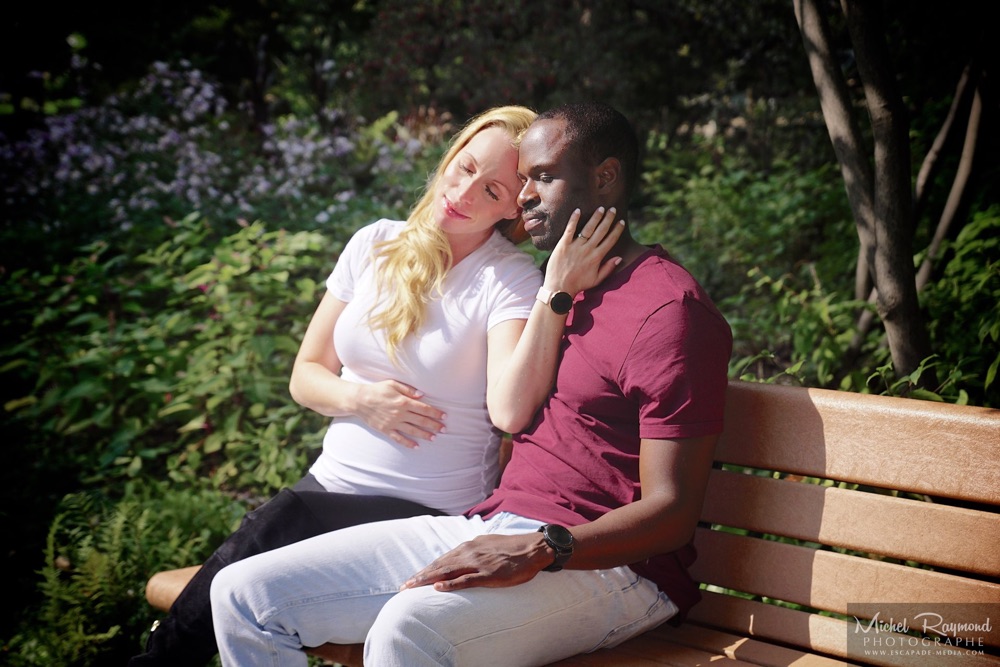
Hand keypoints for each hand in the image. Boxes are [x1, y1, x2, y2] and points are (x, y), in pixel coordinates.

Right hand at [354, 380, 444, 447]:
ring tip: (434, 438)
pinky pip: (399, 438)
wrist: (359, 400)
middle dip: (434, 425)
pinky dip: (408, 443)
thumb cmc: (377, 389)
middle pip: (421, 420)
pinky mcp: (386, 430)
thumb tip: (422, 395)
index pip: (423, 408)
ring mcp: (393, 423)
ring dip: (424, 435)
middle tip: (444, 429)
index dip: (435, 413)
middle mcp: (400, 413)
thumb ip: (408, 389)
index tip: (444, 416)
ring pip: (412, 430)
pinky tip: (416, 447)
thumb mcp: (393, 384)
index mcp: (403, 401)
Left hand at [400, 533, 552, 591]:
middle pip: (440, 565)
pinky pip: (466, 580)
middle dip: (421, 576)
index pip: (442, 559)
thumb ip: (473, 551)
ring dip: (428, 579)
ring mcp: (478, 563)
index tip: (412, 578)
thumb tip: (461, 556)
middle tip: (404, 586)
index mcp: (469, 546)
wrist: (534, 548)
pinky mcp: (488, 574)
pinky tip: (438, 588)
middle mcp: (470, 552)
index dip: (426, 569)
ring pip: (447, 571)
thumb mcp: (488, 544)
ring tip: (413, 587)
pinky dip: (450, 584)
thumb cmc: (512, 548)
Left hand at [544, 207, 624, 296]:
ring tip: (601, 208)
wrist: (559, 288)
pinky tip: (578, 210)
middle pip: (601, 231)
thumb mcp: (596, 279)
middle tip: (613, 209)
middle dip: (608, 219)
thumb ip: (608, 268)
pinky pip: (570, 229)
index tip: (621, 221)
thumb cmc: (578, 284)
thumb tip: (619, 258)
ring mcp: (575, 246)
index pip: (610, 240)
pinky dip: (574, 219)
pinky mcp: (563, 245)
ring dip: (596, 217)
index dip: (617, 230)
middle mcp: (588, 250)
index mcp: (597, 257)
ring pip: (588, 228)